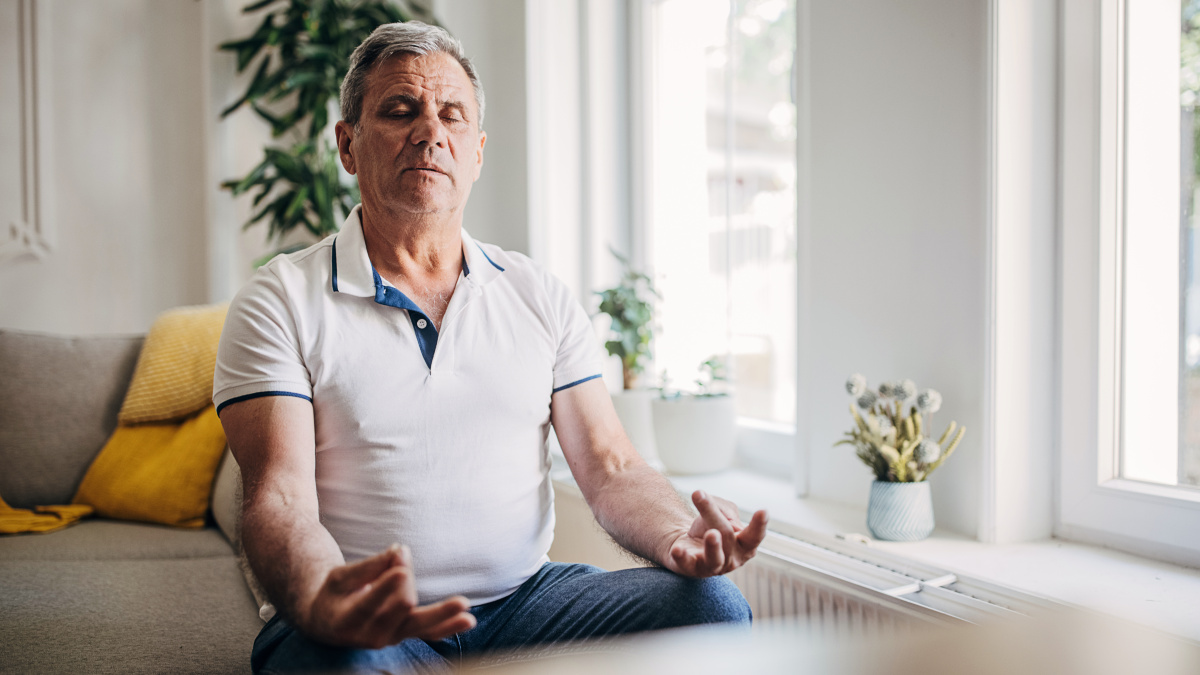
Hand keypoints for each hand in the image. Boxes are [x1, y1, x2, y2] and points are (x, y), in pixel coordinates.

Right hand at [301, 544, 476, 648]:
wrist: (328, 620)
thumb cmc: (335, 592)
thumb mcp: (342, 576)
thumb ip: (371, 566)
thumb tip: (401, 551)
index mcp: (346, 621)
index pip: (368, 604)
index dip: (385, 587)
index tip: (401, 571)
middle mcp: (370, 636)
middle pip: (398, 609)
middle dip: (405, 582)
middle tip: (402, 555)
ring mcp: (390, 638)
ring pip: (418, 622)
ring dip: (440, 612)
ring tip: (463, 603)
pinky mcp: (405, 634)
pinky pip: (429, 633)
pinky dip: (448, 626)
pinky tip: (467, 620)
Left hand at [665, 491, 767, 577]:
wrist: (687, 543)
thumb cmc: (711, 526)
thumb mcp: (722, 511)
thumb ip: (725, 510)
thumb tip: (724, 519)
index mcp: (745, 545)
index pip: (755, 536)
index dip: (759, 525)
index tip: (763, 511)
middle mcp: (732, 559)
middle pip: (727, 535)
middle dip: (713, 514)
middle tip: (698, 494)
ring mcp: (712, 567)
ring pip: (714, 557)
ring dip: (713, 546)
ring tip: (712, 534)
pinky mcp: (691, 569)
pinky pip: (687, 564)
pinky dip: (682, 557)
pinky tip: (677, 549)